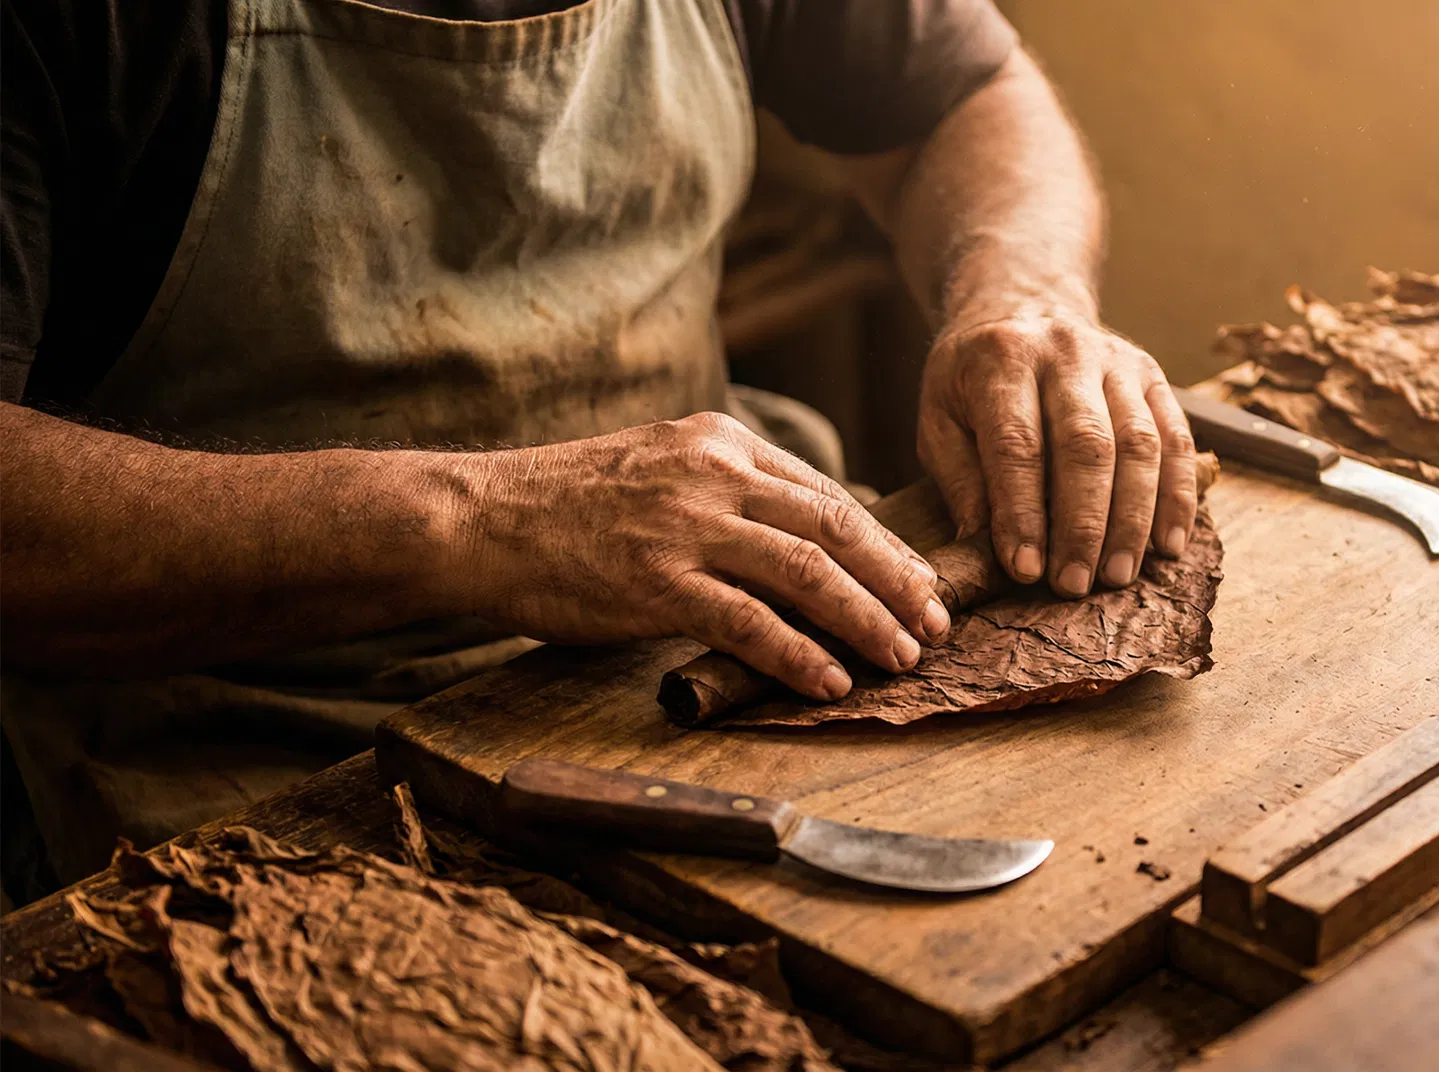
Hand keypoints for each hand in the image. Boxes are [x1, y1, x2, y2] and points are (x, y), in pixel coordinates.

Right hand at [450, 413, 948, 700]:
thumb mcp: (656, 465)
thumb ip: (723, 490)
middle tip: (936, 622)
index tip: (919, 580)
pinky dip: (798, 654)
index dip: (882, 543)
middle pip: (834, 526)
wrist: (476, 519)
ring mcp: (685, 526)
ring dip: (865, 619)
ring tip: (902, 656)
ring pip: (807, 572)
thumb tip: (795, 538)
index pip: (824, 493)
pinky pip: (748, 622)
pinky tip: (829, 682)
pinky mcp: (656, 581)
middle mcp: (713, 473)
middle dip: (896, 579)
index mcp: (719, 441)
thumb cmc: (563, 503)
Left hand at [917, 310, 1197, 596]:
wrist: (1021, 305)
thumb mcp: (940, 418)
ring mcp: (1117, 361)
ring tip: (1119, 575)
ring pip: (1140, 444)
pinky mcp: (1153, 375)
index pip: (1017, 445)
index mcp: (1002, 360)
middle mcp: (1066, 352)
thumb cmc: (973, 381)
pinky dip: (1177, 497)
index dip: (1023, 512)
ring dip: (1133, 518)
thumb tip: (983, 546)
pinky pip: (1176, 439)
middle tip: (1075, 584)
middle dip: (1084, 523)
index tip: (1025, 570)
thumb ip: (959, 479)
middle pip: (1087, 444)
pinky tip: (1167, 545)